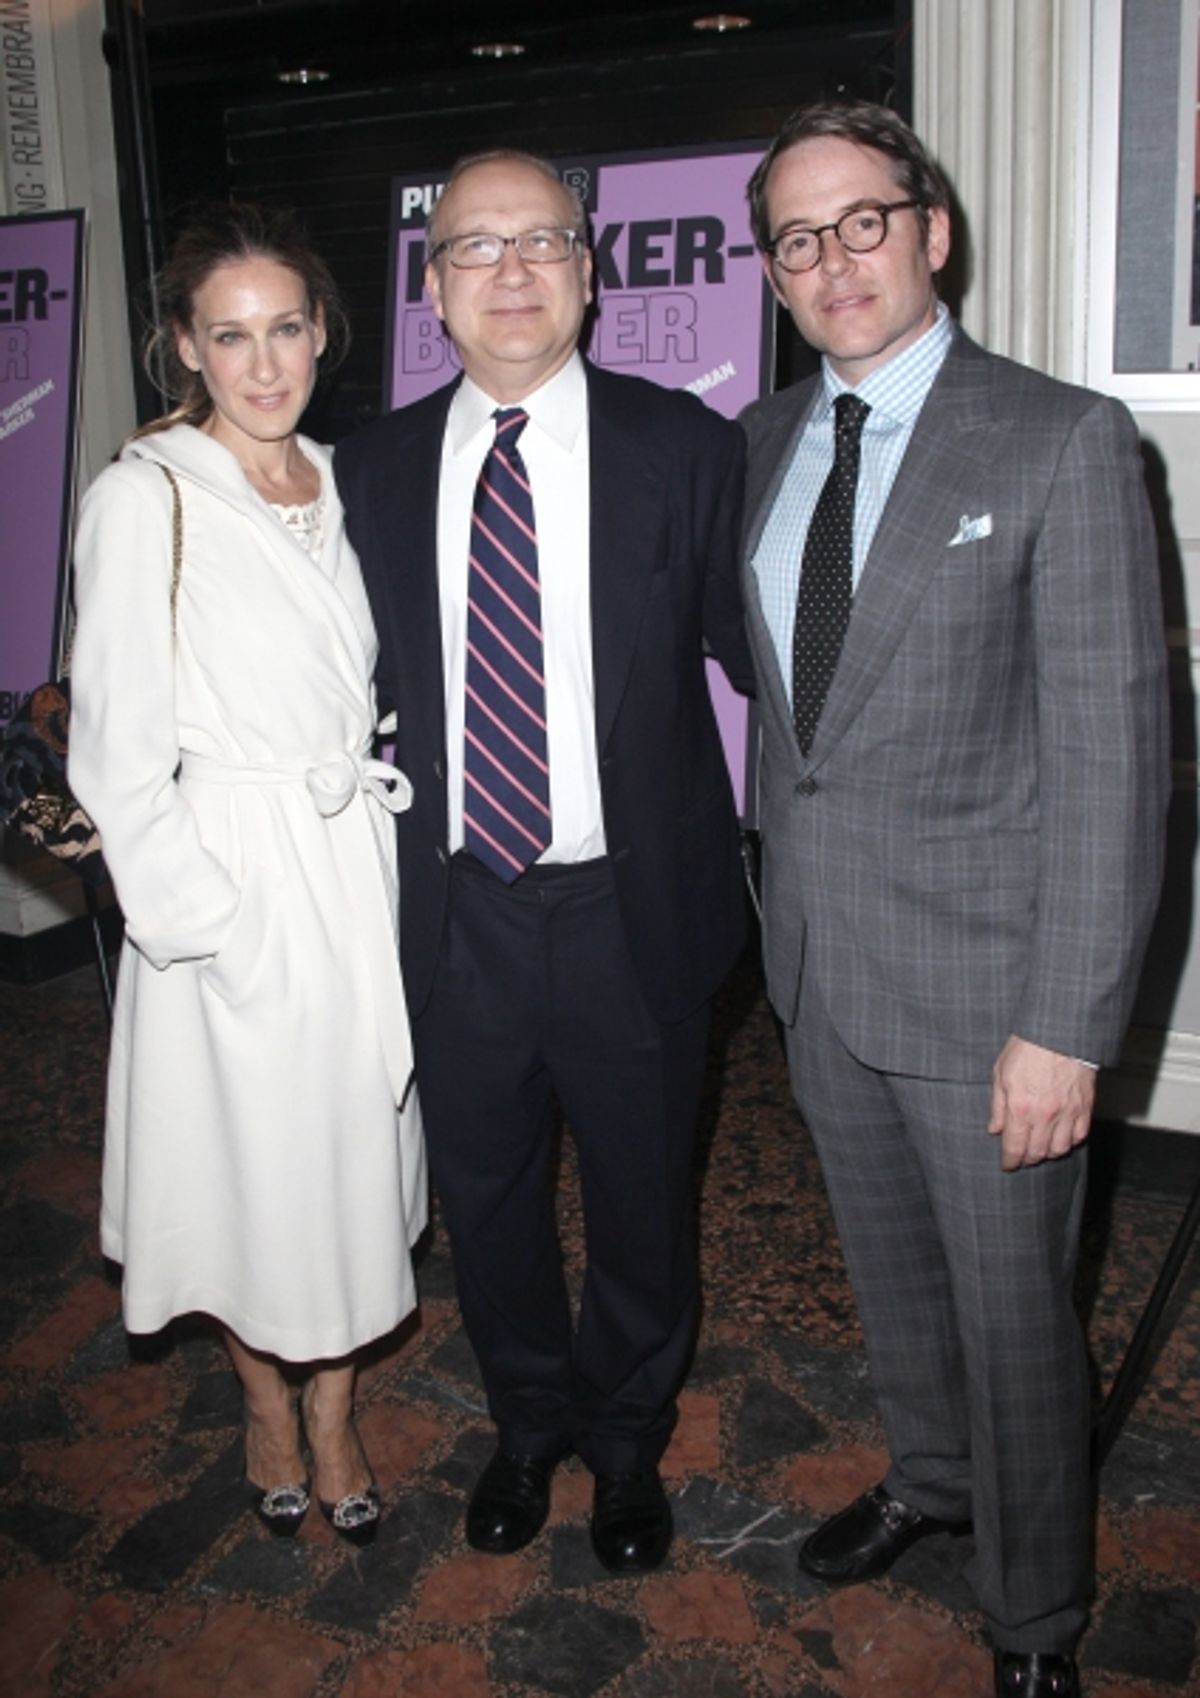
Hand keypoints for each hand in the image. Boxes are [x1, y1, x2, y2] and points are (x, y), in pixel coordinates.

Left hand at [987, 1036, 1095, 1171]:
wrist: (1059, 1032)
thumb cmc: (1027, 1048)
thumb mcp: (1001, 1073)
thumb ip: (998, 1106)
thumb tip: (995, 1129)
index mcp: (1020, 1108)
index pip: (1015, 1148)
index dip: (1010, 1161)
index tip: (1008, 1165)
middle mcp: (1045, 1115)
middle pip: (1037, 1152)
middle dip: (1027, 1159)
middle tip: (1022, 1157)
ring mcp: (1067, 1112)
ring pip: (1060, 1149)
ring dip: (1048, 1153)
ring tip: (1041, 1148)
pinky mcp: (1085, 1107)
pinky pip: (1079, 1136)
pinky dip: (1070, 1141)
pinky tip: (1062, 1137)